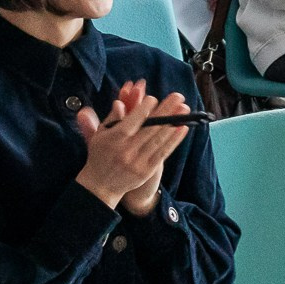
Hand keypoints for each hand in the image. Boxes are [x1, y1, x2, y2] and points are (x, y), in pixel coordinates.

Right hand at [75, 80, 190, 212]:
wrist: (100, 186)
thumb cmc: (100, 155)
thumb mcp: (100, 135)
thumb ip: (112, 119)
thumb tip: (120, 102)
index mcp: (115, 139)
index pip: (132, 120)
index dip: (144, 109)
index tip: (154, 98)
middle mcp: (127, 150)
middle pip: (150, 127)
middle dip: (166, 110)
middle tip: (178, 97)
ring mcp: (138, 161)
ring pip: (159, 139)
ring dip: (173, 123)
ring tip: (184, 109)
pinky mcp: (146, 171)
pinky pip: (163, 153)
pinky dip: (174, 140)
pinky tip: (182, 128)